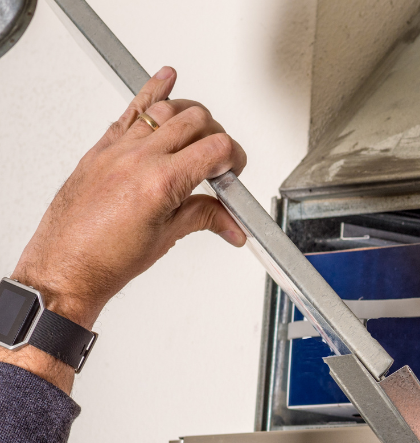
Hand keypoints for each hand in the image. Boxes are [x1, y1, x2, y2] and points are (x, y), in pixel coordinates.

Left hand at [2, 66, 246, 390]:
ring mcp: (117, 150)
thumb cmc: (106, 260)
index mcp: (161, 183)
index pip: (216, 149)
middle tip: (218, 160)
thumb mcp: (167, 237)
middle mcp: (138, 159)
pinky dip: (151, 91)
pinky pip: (130, 111)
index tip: (233, 171)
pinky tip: (165, 78)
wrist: (65, 267)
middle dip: (216, 137)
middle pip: (195, 121)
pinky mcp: (100, 150)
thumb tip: (230, 220)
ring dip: (190, 115)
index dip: (234, 158)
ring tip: (200, 130)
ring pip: (166, 110)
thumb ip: (204, 217)